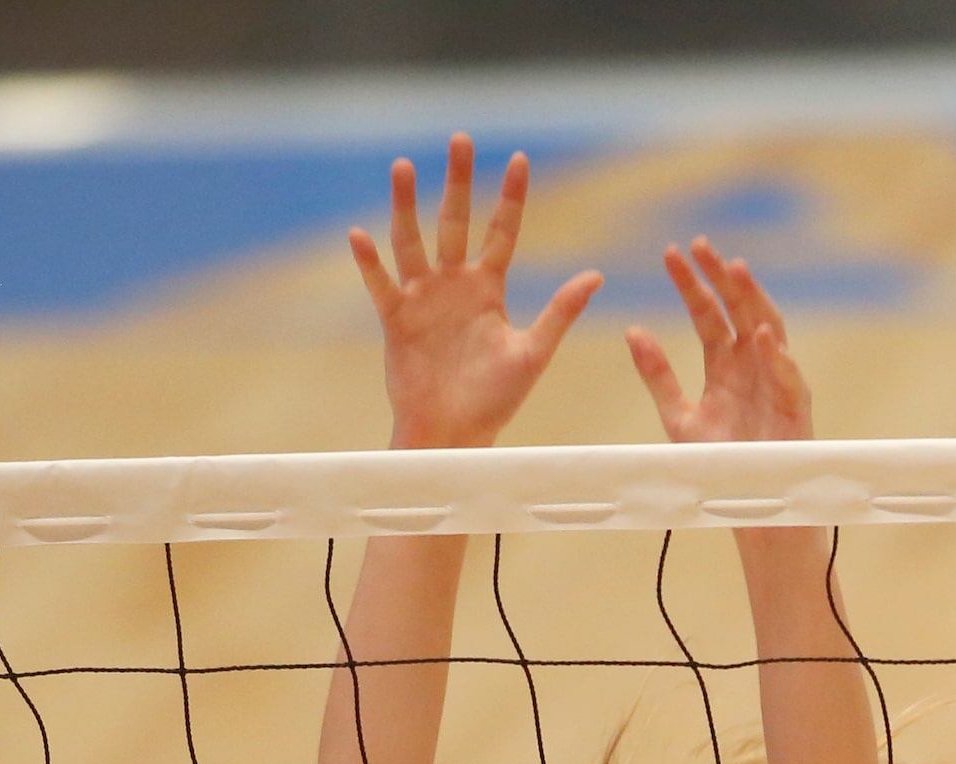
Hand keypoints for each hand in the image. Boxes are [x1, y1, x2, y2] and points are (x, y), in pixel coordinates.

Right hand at [349, 136, 599, 450]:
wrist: (456, 433)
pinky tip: (359, 234)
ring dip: (407, 205)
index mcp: (489, 289)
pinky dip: (369, 262)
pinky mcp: (396, 320)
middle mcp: (454, 285)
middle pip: (455, 222)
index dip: (510, 197)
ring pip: (412, 241)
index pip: (502, 232)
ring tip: (404, 166)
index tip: (519, 158)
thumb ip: (561, 311)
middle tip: (459, 139)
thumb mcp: (534, 352)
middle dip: (458, 182)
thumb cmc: (496, 398)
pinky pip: (381, 285)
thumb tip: (596, 275)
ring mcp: (422, 299)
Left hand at [626, 240, 812, 444]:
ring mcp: (776, 383)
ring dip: (754, 300)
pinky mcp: (795, 410)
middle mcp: (752, 367)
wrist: (746, 503)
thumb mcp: (677, 416)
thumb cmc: (718, 463)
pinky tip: (763, 334)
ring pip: (769, 330)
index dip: (691, 284)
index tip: (671, 253)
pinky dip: (778, 357)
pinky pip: (789, 378)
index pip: (708, 314)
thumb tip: (632, 330)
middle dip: (721, 277)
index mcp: (723, 365)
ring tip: (737, 270)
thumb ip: (657, 375)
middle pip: (738, 311)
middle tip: (700, 244)